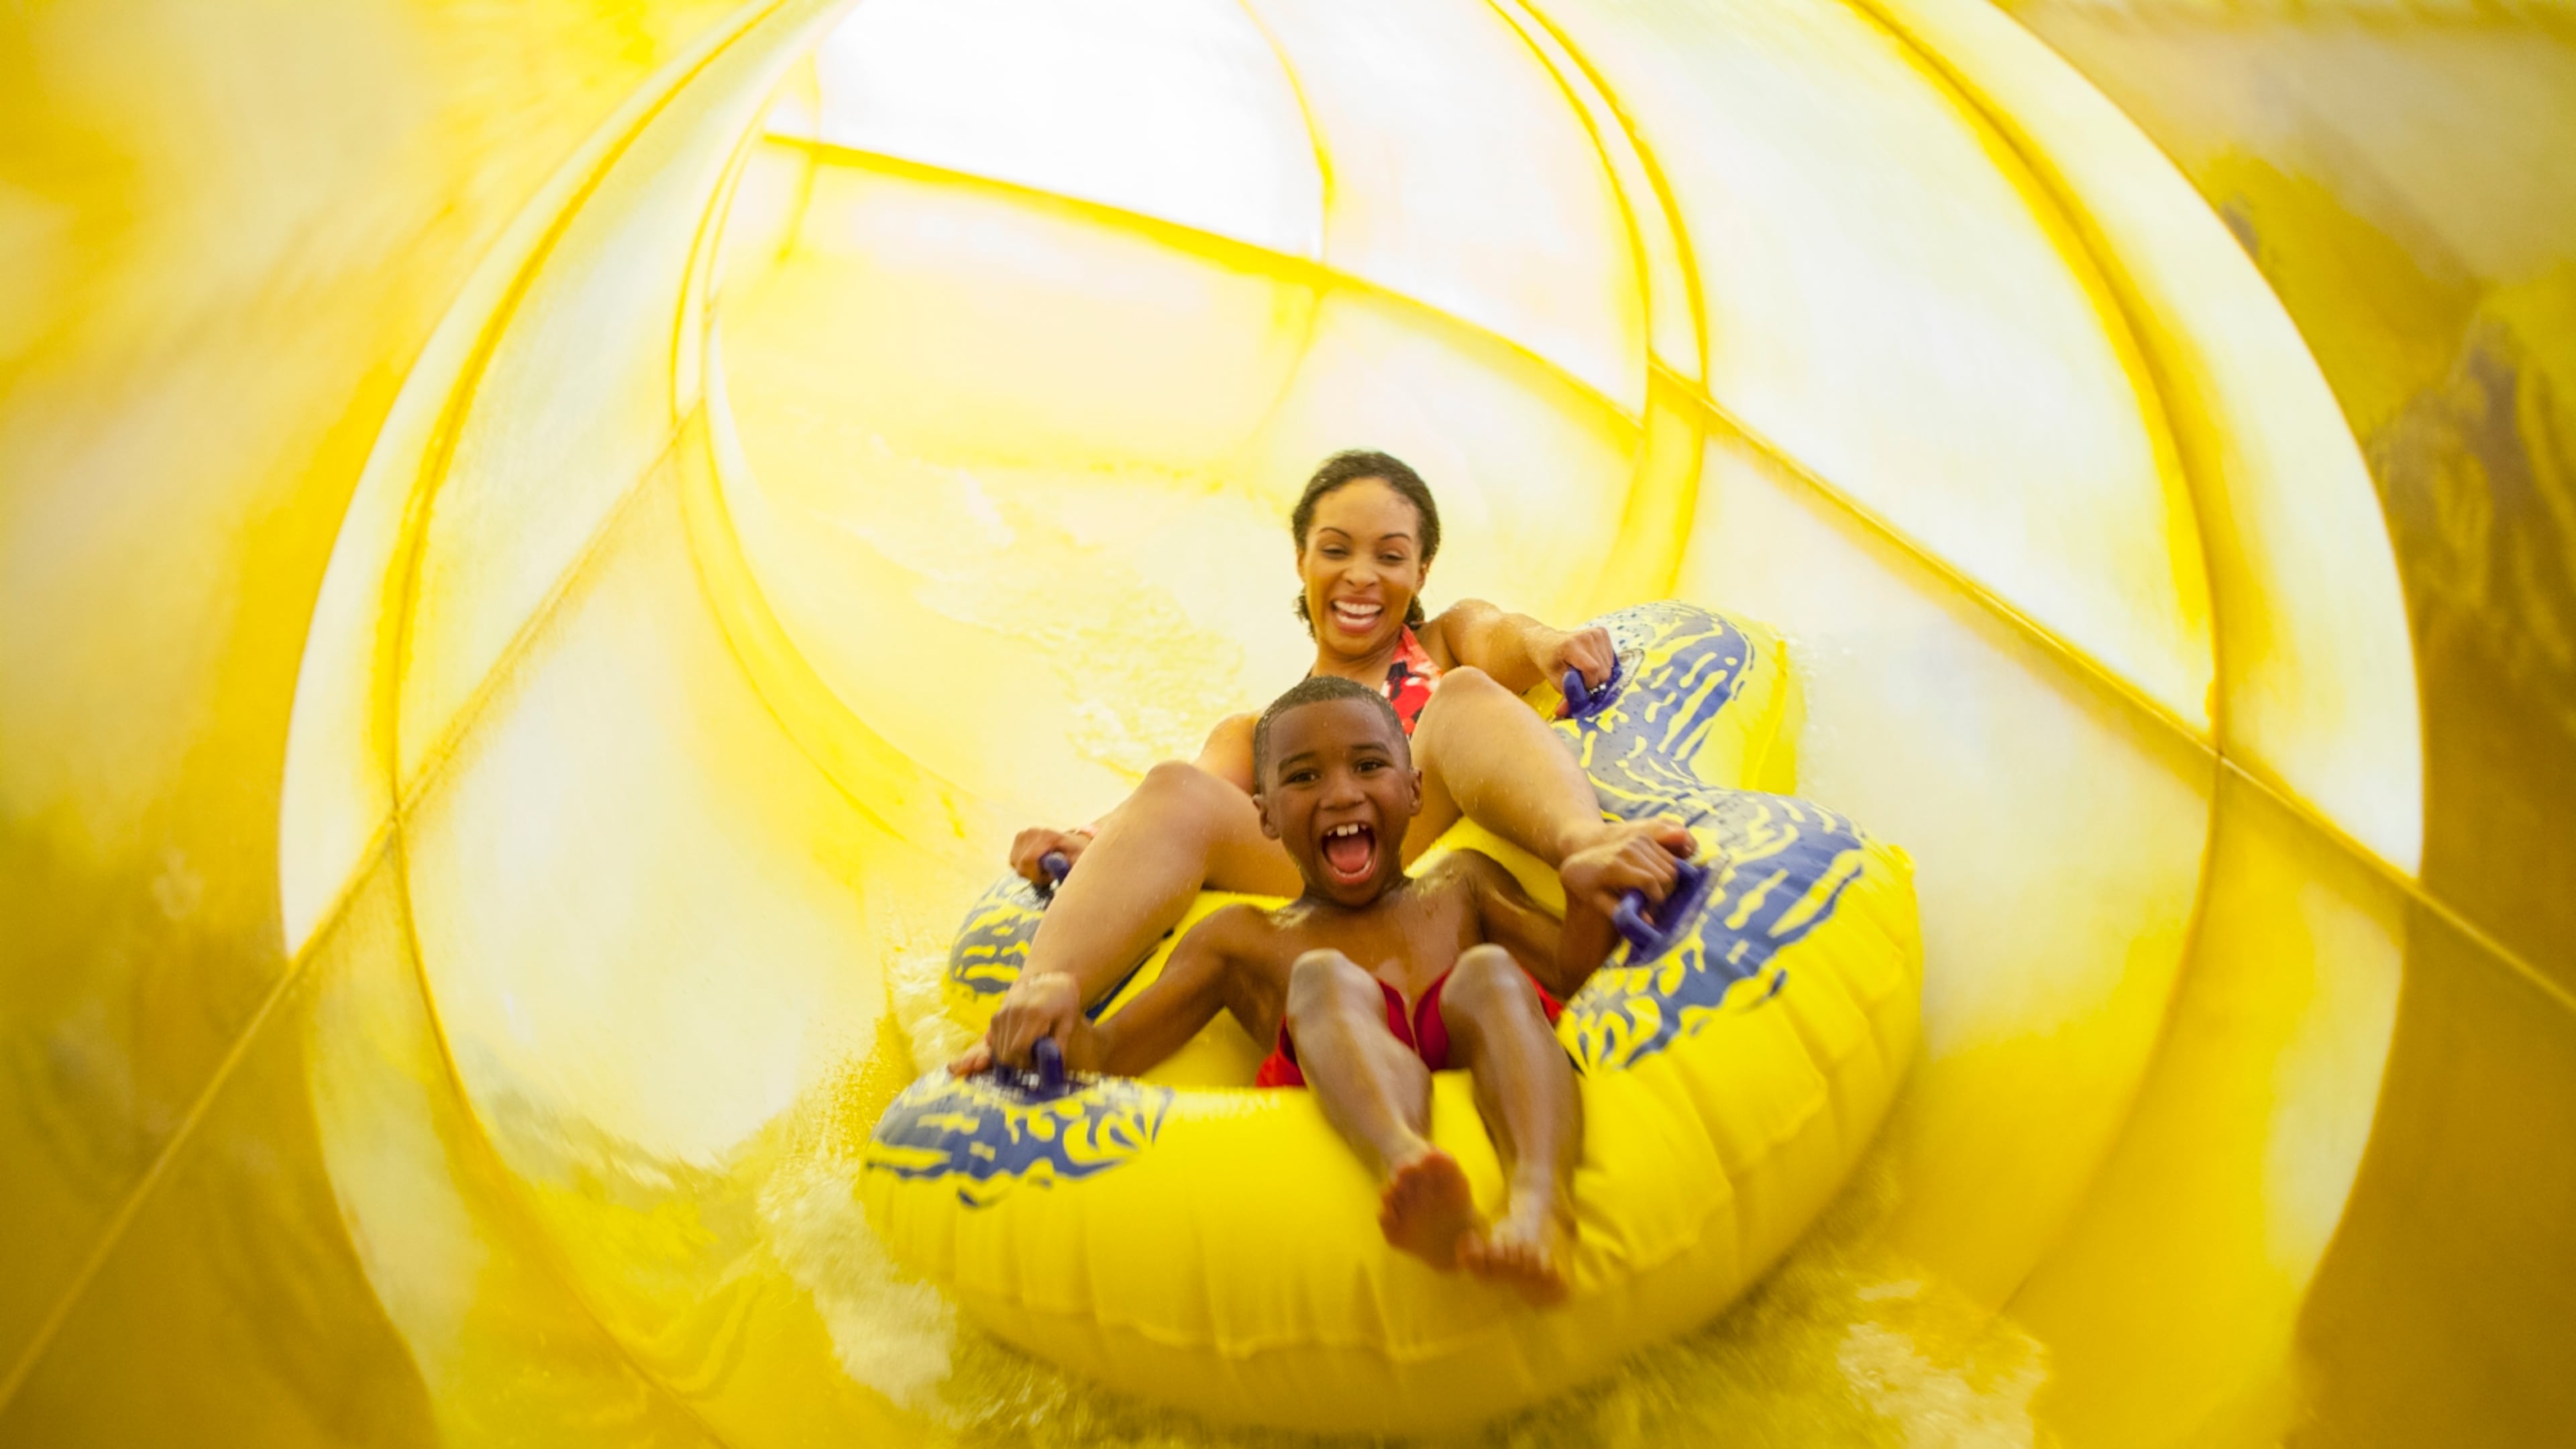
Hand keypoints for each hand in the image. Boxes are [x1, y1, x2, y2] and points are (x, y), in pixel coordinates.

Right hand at [982, 970, 1085, 1069]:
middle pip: (1005, 1052)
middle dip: (1017, 1062)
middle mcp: (1014, 1011)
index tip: (1037, 1063)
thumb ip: (1058, 1046)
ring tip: (1027, 1050)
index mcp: (1034, 1014)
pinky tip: (1018, 1042)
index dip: (1025, 1062)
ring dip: (1010, 1056)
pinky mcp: (996, 1014)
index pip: (1019, 1049)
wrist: (1049, 981)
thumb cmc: (1064, 1004)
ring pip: (997, 1049)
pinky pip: (994, 1041)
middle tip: (1032, 1059)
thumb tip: (1051, 1069)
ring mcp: (1002, 1012)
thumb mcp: (1068, 1024)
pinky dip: (1004, 1047)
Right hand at [1008, 825, 1092, 885]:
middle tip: (1049, 875)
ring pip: (1016, 865)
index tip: (1050, 878)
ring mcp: (1023, 834)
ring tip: (1045, 868)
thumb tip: (1051, 866)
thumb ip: (1064, 866)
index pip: (1028, 861)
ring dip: (1029, 872)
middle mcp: (1032, 832)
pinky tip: (1037, 864)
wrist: (1073, 842)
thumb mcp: (1076, 862)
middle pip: (1021, 866)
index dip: (1036, 876)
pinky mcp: (1019, 838)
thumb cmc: (1077, 854)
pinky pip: (1014, 861)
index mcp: (1047, 835)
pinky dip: (1025, 867)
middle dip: (1034, 875)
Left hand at [1538, 625, 1615, 691]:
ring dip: (1598, 674)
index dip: (1589, 683)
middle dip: (1593, 681)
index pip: (1593, 669)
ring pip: (1610, 667)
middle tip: (1579, 678)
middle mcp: (1587, 635)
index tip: (1579, 684)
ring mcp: (1596, 632)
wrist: (1547, 642)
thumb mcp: (1554, 680)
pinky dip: (1603, 665)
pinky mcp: (1602, 632)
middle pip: (1604, 671)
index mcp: (1571, 645)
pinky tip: (1590, 662)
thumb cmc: (1550, 662)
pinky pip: (1611, 659)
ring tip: (1583, 669)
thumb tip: (1563, 713)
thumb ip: (1565, 695)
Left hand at [1560, 829, 1682, 918]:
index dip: (1656, 897)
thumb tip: (1649, 922)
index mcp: (1615, 866)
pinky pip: (1668, 857)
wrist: (1579, 858)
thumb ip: (1621, 911)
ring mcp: (1637, 841)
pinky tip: (1653, 878)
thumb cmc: (1587, 884)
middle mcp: (1628, 850)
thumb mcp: (1597, 901)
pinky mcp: (1643, 837)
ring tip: (1650, 890)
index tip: (1651, 907)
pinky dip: (1666, 870)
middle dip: (1663, 891)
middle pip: (1664, 874)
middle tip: (1650, 900)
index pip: (1649, 881)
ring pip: (1670, 866)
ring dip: (1666, 882)